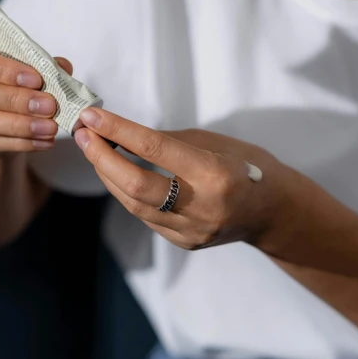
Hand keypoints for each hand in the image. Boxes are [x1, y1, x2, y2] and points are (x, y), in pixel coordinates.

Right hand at [0, 38, 72, 155]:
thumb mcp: (13, 66)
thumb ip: (36, 62)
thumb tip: (63, 67)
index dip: (3, 69)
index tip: (36, 79)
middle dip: (14, 99)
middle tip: (48, 105)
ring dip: (18, 124)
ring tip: (49, 127)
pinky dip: (19, 143)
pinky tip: (43, 142)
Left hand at [75, 109, 293, 250]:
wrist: (273, 212)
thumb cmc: (248, 166)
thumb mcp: (215, 142)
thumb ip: (169, 142)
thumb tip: (122, 134)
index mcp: (216, 175)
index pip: (154, 150)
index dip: (118, 130)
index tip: (93, 115)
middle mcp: (202, 208)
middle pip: (135, 185)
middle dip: (102, 158)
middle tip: (84, 134)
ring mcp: (192, 231)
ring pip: (134, 204)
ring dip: (108, 175)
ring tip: (94, 150)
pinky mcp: (184, 242)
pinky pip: (146, 215)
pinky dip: (127, 192)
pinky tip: (117, 173)